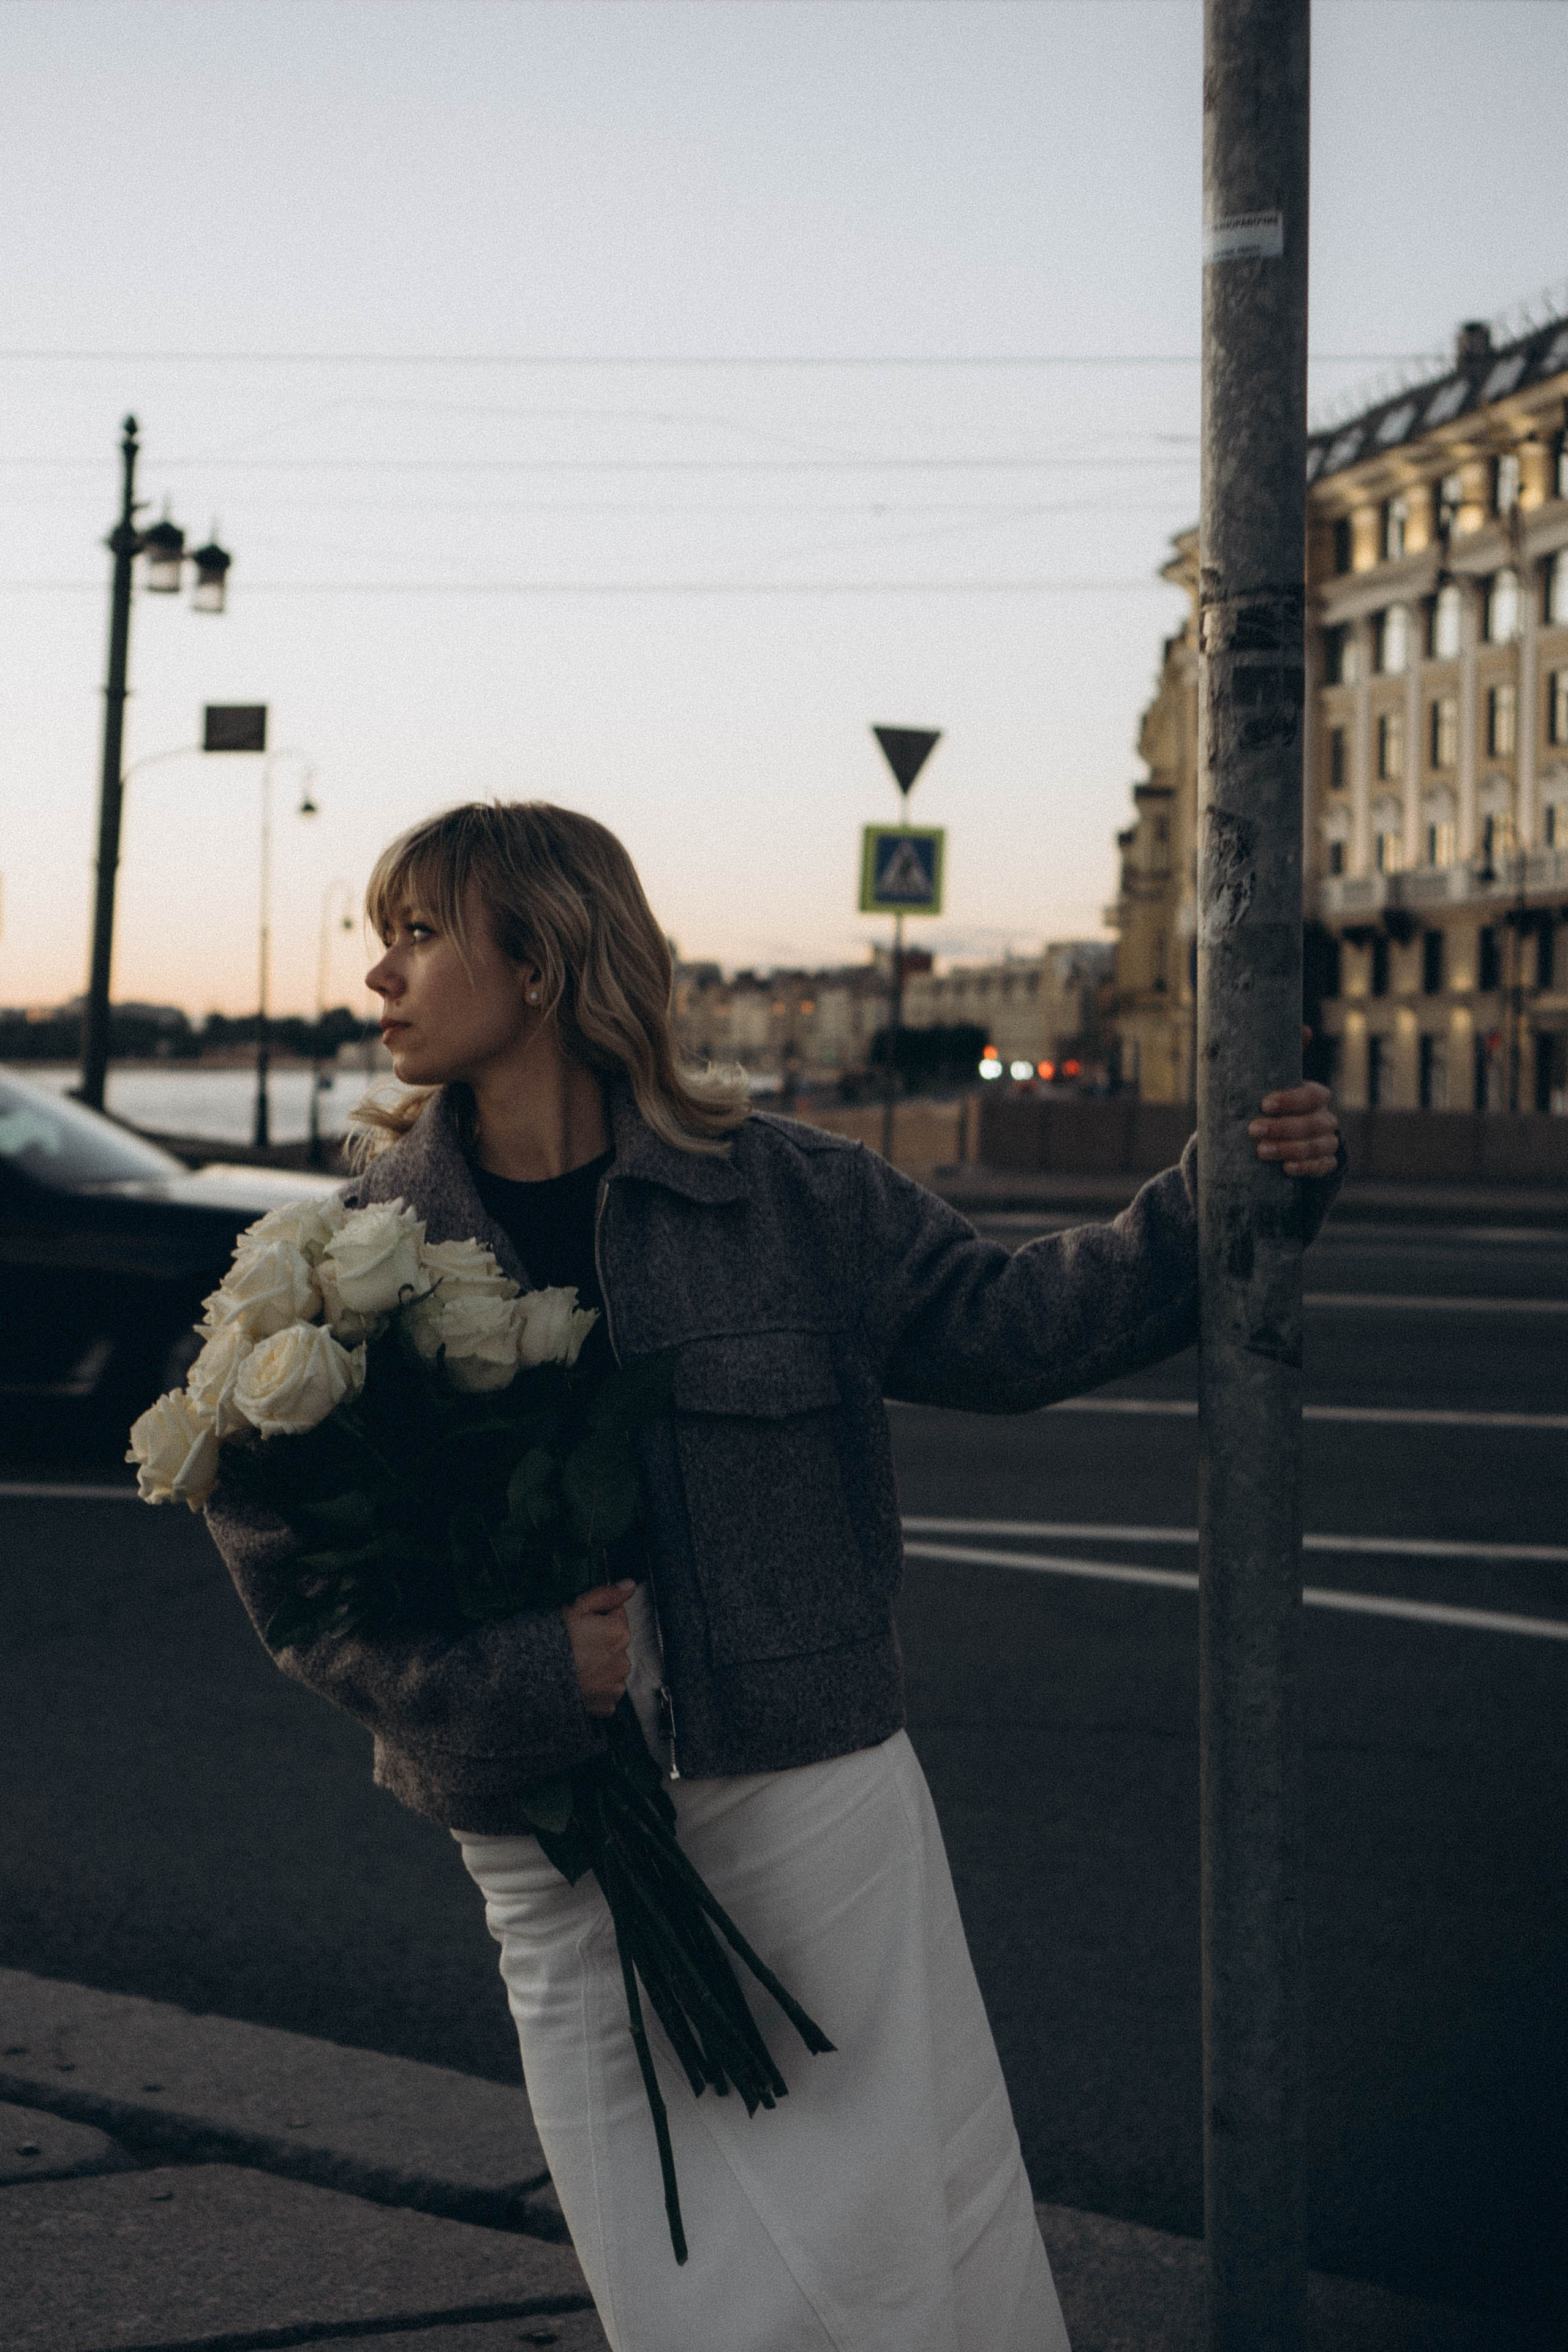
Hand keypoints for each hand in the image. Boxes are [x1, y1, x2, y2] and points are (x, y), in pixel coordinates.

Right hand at [563, 1580, 636, 1718]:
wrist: (532, 1678)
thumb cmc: (552, 1641)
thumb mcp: (577, 1608)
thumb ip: (606, 1595)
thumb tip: (630, 1586)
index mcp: (619, 1633)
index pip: (618, 1616)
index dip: (599, 1616)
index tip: (583, 1622)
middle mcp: (622, 1661)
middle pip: (616, 1643)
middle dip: (601, 1641)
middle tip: (576, 1644)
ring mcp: (614, 1685)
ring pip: (612, 1668)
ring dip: (600, 1665)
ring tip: (576, 1664)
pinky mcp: (605, 1704)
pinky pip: (606, 1692)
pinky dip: (596, 1688)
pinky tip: (579, 1681)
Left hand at [1249, 1030, 1338, 1177]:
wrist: (1278, 1139)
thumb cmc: (1272, 1105)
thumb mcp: (1273, 1082)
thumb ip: (1282, 1058)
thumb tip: (1305, 1027)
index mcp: (1314, 1096)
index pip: (1311, 1095)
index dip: (1291, 1100)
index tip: (1265, 1104)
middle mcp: (1324, 1118)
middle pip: (1313, 1123)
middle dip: (1284, 1128)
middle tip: (1254, 1130)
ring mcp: (1326, 1142)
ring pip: (1317, 1146)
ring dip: (1289, 1149)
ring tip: (1262, 1151)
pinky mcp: (1324, 1164)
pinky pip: (1322, 1167)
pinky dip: (1306, 1168)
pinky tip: (1287, 1169)